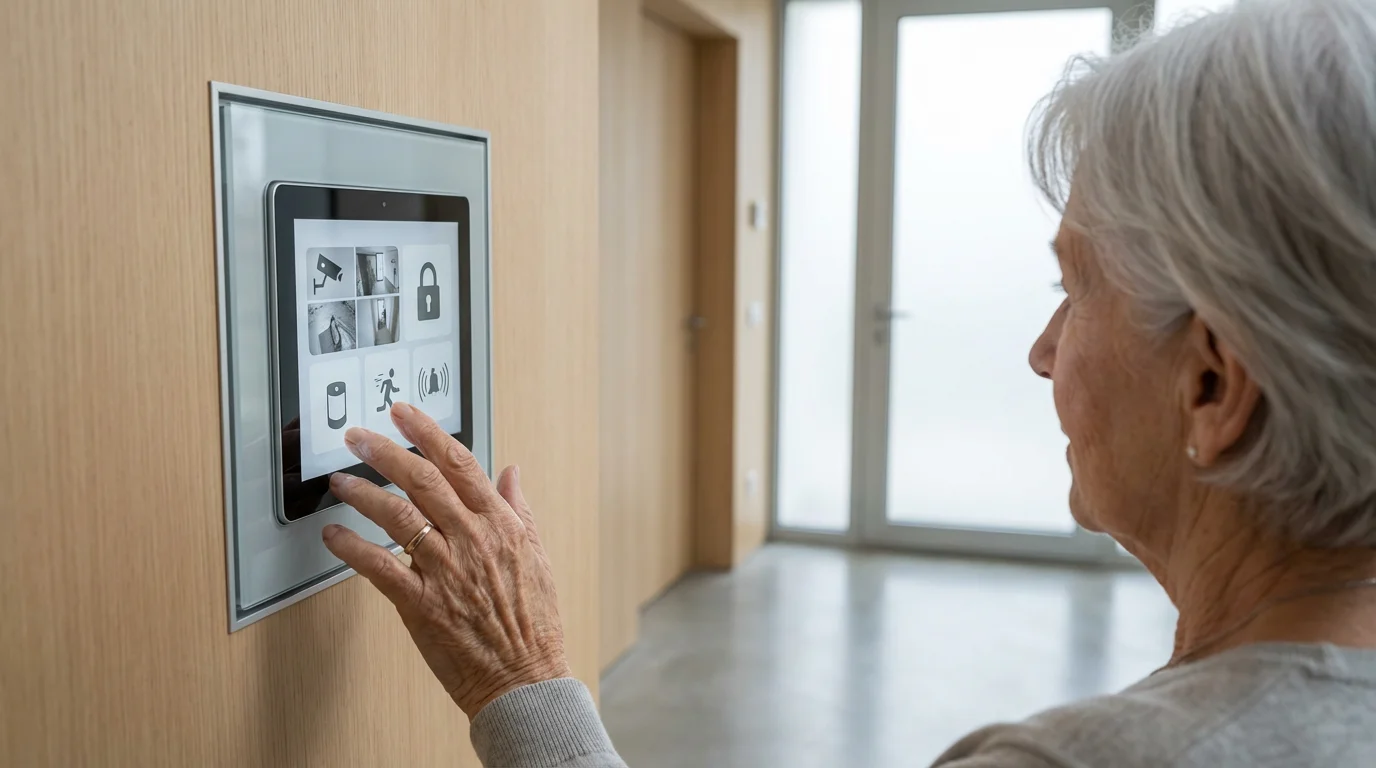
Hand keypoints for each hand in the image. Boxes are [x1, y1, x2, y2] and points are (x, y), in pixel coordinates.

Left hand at [320, 402, 570, 716]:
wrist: (525, 678)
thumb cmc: (533, 623)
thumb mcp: (537, 555)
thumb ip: (518, 509)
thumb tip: (511, 471)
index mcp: (501, 524)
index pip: (460, 463)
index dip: (428, 432)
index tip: (403, 413)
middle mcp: (472, 540)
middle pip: (421, 480)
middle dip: (384, 451)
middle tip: (356, 436)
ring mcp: (446, 571)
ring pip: (396, 516)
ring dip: (362, 492)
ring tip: (339, 480)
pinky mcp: (422, 604)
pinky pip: (378, 567)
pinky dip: (351, 547)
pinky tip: (334, 534)